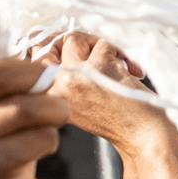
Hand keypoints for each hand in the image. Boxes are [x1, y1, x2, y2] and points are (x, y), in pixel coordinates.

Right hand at [47, 34, 177, 157]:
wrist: (145, 139)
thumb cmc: (119, 122)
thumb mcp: (77, 104)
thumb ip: (64, 78)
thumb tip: (63, 43)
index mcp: (45, 96)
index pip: (32, 57)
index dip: (53, 49)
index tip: (75, 54)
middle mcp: (54, 85)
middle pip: (48, 43)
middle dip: (73, 43)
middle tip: (95, 53)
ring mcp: (74, 74)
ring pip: (74, 39)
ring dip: (99, 47)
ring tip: (118, 66)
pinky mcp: (97, 67)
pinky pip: (103, 45)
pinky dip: (120, 55)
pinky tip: (133, 74)